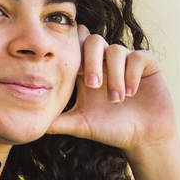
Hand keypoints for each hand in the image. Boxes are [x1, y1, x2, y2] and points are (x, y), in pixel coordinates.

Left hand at [47, 25, 176, 152]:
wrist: (143, 138)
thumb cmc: (111, 130)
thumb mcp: (81, 125)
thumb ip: (58, 122)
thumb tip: (32, 123)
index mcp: (88, 71)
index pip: (77, 46)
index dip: (74, 52)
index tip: (75, 75)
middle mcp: (106, 62)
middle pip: (93, 40)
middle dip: (92, 62)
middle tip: (93, 86)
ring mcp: (127, 61)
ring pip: (116, 50)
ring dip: (114, 76)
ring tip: (116, 99)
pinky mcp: (147, 65)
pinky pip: (138, 56)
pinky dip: (132, 74)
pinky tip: (131, 92)